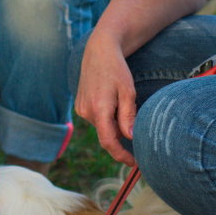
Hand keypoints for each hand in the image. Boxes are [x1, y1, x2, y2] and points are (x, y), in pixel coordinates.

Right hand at [73, 35, 136, 166]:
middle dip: (121, 135)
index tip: (134, 162)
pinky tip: (111, 100)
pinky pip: (97, 118)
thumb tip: (131, 137)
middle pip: (107, 134)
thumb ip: (128, 116)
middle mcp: (86, 111)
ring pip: (102, 126)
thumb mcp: (128, 91)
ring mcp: (81, 109)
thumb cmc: (116, 69)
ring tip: (121, 102)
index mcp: (99, 109)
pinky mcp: (80, 105)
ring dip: (114, 123)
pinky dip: (107, 117)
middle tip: (136, 123)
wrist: (99, 51)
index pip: (109, 142)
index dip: (121, 155)